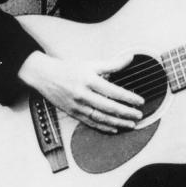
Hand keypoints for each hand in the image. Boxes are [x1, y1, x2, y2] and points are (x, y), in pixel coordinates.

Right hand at [18, 51, 143, 132]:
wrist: (45, 76)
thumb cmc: (69, 69)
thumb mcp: (90, 63)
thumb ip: (112, 64)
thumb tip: (130, 58)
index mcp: (88, 80)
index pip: (112, 91)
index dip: (128, 97)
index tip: (140, 101)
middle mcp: (83, 94)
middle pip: (108, 107)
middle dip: (126, 113)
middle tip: (139, 115)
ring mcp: (77, 106)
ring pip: (101, 117)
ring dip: (118, 122)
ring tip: (131, 124)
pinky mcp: (73, 113)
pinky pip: (91, 123)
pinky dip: (103, 127)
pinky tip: (114, 128)